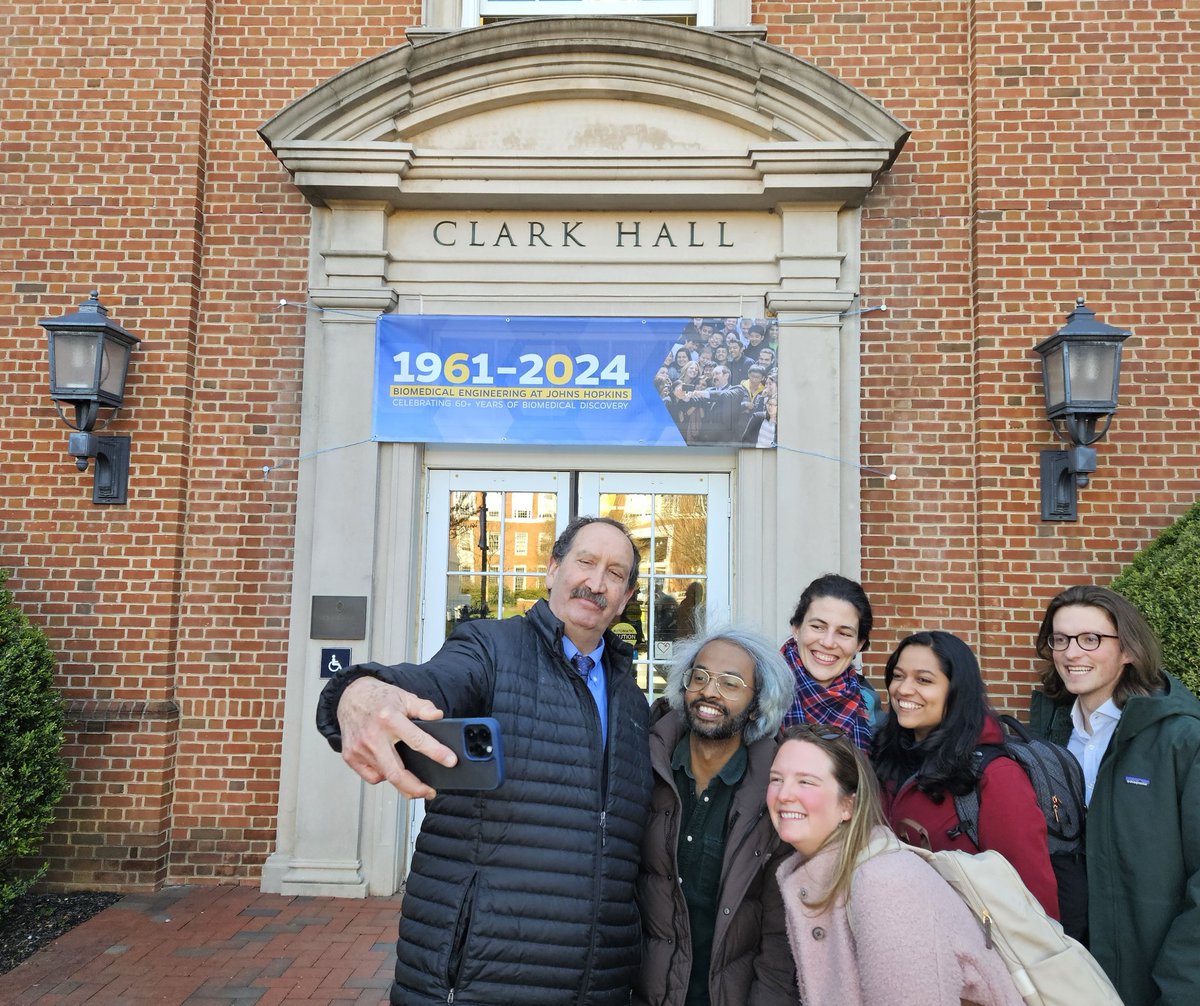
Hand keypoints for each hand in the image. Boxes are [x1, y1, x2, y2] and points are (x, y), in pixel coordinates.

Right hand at [336, 677, 456, 797]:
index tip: (450, 761)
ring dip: (402, 783)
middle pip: (397, 772)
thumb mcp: (404, 696)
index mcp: (389, 718)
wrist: (349, 696)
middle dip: (416, 788)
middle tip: (429, 792)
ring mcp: (360, 749)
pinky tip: (390, 768)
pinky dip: (384, 776)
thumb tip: (438, 716)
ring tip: (413, 781)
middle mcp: (373, 736)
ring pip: (385, 776)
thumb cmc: (377, 697)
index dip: (436, 753)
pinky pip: (372, 776)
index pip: (417, 740)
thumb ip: (423, 707)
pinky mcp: (351, 757)